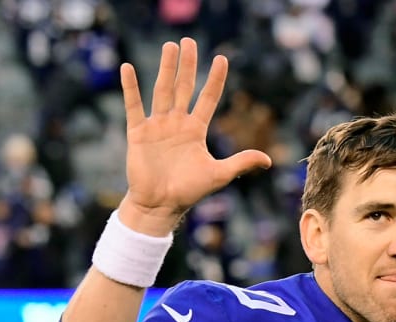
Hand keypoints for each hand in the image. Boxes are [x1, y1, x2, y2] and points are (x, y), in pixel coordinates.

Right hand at [118, 38, 271, 232]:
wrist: (160, 206)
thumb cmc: (189, 192)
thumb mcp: (219, 175)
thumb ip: (241, 163)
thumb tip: (268, 160)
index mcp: (195, 131)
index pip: (207, 99)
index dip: (214, 80)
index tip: (221, 58)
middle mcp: (176, 124)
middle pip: (183, 88)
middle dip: (187, 65)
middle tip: (188, 41)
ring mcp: (157, 126)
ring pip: (162, 90)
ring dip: (165, 68)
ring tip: (169, 47)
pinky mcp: (138, 133)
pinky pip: (134, 106)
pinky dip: (131, 88)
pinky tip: (128, 68)